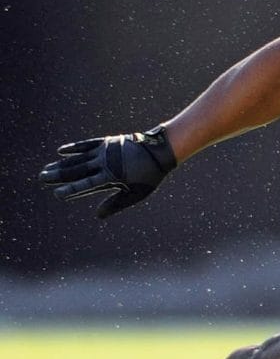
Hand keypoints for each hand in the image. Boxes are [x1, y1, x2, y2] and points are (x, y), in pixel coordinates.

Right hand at [39, 126, 176, 218]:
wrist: (159, 151)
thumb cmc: (149, 176)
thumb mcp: (136, 194)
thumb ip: (116, 204)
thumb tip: (98, 216)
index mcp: (112, 176)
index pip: (86, 184)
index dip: (71, 189)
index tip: (57, 193)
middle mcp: (105, 162)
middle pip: (77, 170)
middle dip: (59, 175)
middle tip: (42, 178)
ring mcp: (105, 151)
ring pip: (79, 158)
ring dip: (62, 164)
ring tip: (46, 169)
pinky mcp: (107, 142)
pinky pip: (87, 144)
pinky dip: (74, 148)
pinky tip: (61, 151)